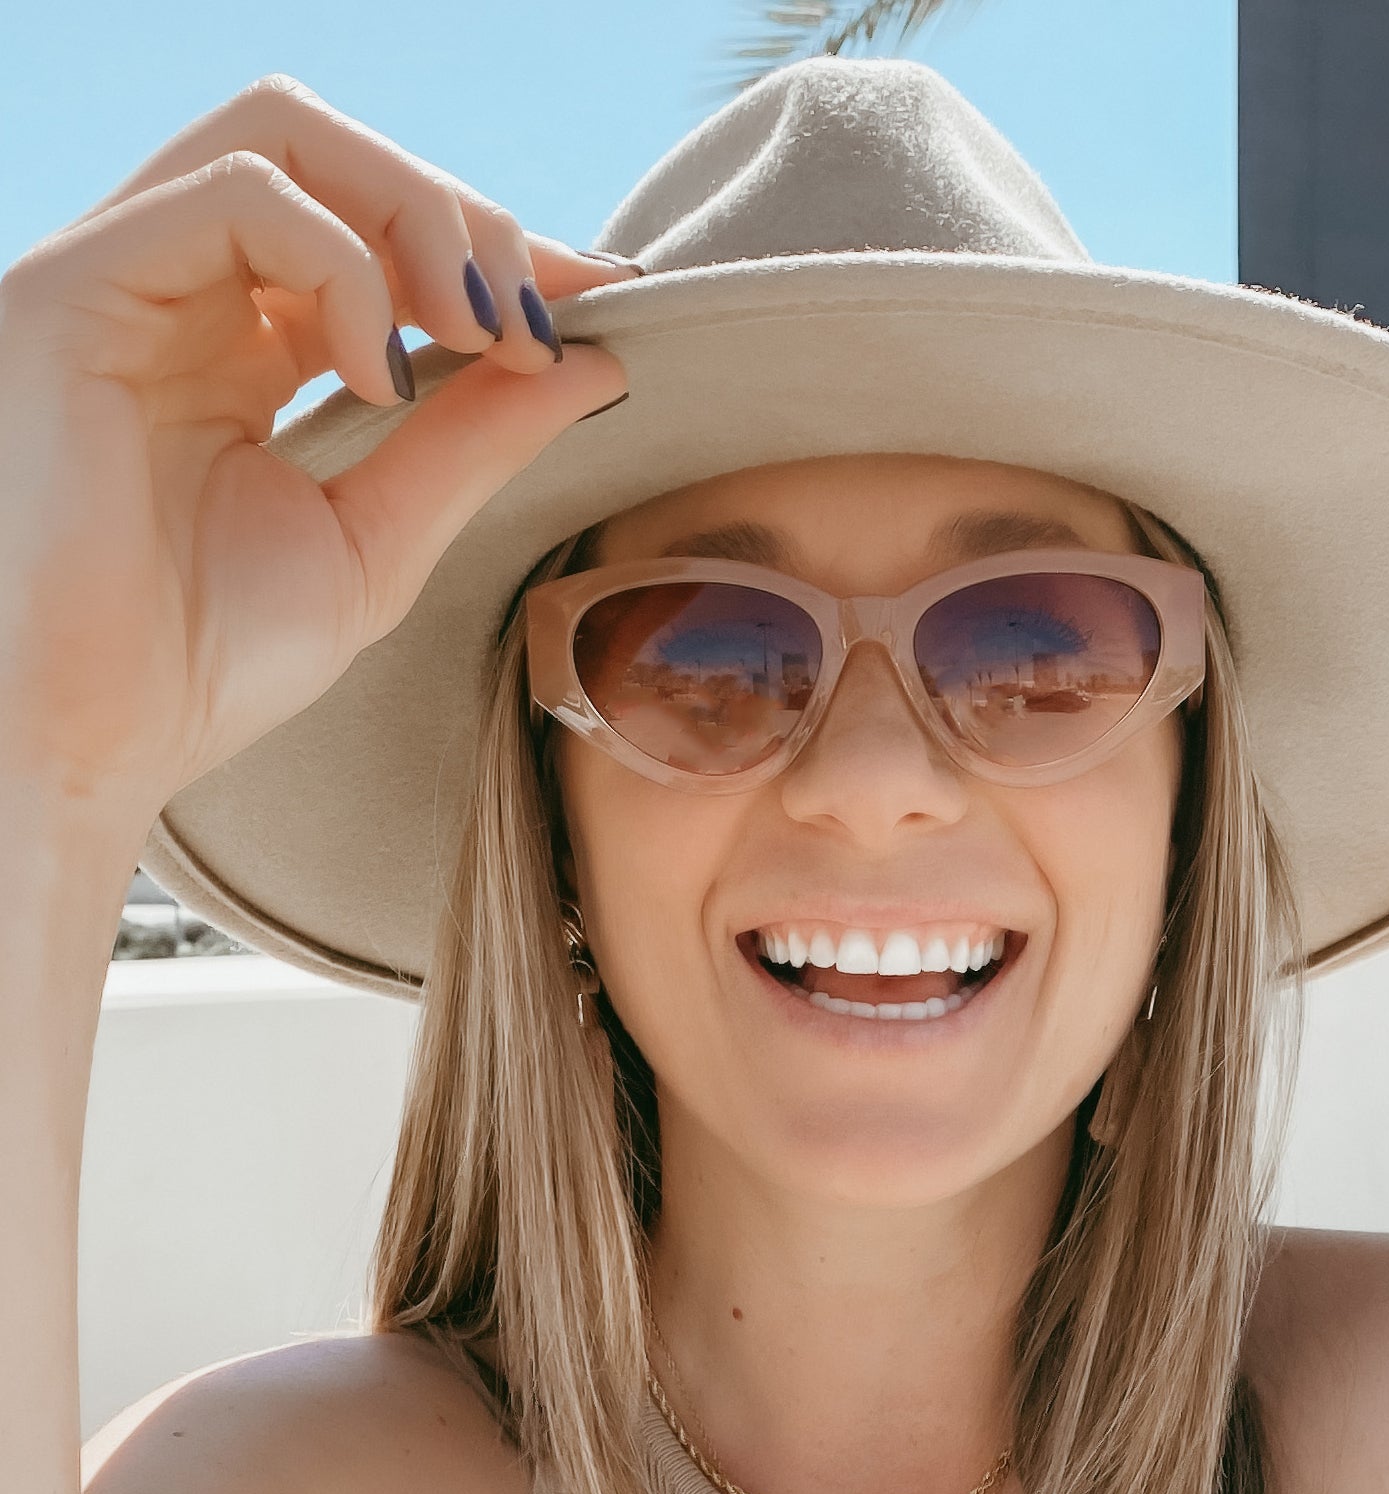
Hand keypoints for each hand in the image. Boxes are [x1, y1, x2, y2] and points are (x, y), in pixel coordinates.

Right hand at [0, 73, 629, 831]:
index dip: (489, 250)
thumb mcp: (377, 540)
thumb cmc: (206, 662)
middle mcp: (180, 295)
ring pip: (285, 138)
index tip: (595, 299)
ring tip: (479, 336)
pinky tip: (381, 374)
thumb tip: (594, 363)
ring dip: (419, 219)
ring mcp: (124, 281)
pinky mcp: (75, 288)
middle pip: (335, 156)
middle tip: (534, 320)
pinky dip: (345, 267)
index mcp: (240, 348)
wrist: (91, 743)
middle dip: (462, 219)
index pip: (372, 236)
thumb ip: (474, 444)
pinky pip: (237, 197)